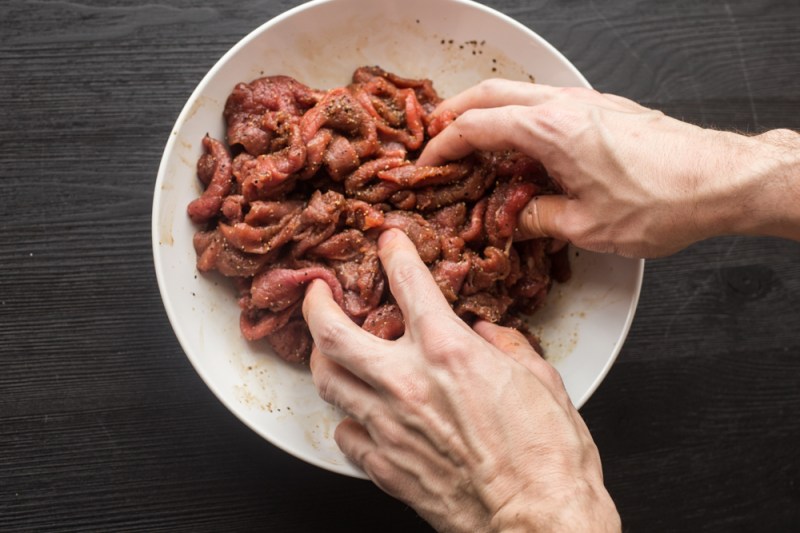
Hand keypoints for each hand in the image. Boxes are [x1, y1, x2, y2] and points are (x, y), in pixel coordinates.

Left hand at [303, 229, 620, 531]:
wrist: (539, 519)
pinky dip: (348, 417)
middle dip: (317, 304)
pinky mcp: (383, 467)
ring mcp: (388, 426)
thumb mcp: (541, 380)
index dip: (394, 254)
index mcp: (448, 352)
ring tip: (328, 349)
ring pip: (327, 381)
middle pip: (333, 333)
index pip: (407, 283)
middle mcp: (407, 383)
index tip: (389, 244)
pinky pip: (345, 433)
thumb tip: (487, 334)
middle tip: (317, 292)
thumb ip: (507, 346)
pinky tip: (359, 414)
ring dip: (323, 358)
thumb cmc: (547, 456)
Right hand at [418, 80, 799, 256]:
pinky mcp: (603, 110)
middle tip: (437, 136)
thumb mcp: (587, 227)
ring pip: (518, 92)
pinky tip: (523, 149)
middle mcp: (563, 104)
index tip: (428, 160)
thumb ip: (538, 221)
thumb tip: (514, 221)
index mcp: (549, 129)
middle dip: (456, 112)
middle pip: (490, 92)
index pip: (476, 125)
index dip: (443, 143)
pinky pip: (546, 104)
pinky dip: (520, 118)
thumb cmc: (662, 200)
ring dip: (489, 111)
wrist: (721, 179)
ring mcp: (585, 102)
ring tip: (474, 143)